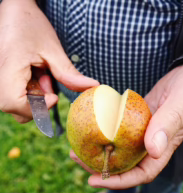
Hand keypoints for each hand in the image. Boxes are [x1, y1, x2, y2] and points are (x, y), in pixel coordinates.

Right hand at [0, 0, 98, 122]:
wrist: (14, 11)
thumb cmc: (31, 26)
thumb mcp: (53, 49)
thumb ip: (69, 73)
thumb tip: (92, 86)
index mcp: (8, 68)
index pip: (14, 103)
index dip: (36, 107)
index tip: (53, 96)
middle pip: (16, 109)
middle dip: (39, 102)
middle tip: (47, 82)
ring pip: (16, 104)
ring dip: (34, 96)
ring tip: (40, 74)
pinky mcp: (2, 78)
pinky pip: (14, 95)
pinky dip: (29, 91)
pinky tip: (34, 75)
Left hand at [70, 59, 182, 188]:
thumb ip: (168, 124)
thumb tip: (152, 151)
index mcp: (165, 145)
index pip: (143, 173)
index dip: (119, 181)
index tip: (93, 180)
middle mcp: (152, 141)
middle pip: (126, 163)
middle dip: (101, 167)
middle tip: (76, 157)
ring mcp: (144, 129)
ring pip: (120, 146)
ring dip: (99, 148)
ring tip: (77, 146)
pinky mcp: (139, 116)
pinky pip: (119, 127)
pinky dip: (105, 130)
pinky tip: (91, 126)